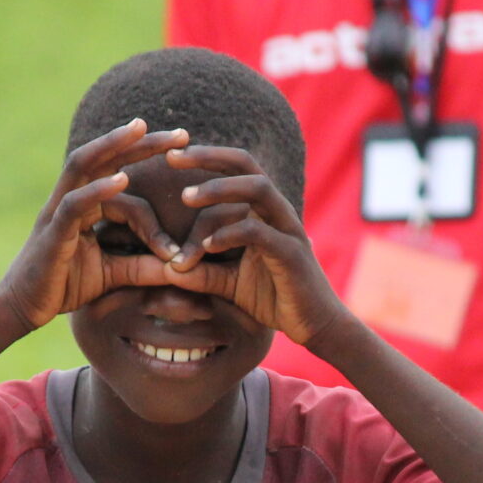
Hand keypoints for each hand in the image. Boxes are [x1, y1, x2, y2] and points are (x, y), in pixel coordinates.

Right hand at [0, 120, 190, 330]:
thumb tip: (183, 268)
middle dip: (142, 143)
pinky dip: (97, 190)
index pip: (127, 196)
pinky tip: (122, 179)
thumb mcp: (113, 275)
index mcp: (87, 206)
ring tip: (142, 129)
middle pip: (106, 159)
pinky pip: (74, 203)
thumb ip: (144, 268)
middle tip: (182, 134)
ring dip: (113, 145)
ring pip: (85, 165)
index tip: (184, 236)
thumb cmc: (64, 286)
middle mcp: (72, 199)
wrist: (24, 309)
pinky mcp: (52, 231)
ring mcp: (58, 211)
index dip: (156, 214)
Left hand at [162, 148, 346, 344]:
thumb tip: (168, 268)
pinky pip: (259, 232)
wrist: (314, 325)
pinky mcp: (292, 254)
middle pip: (247, 165)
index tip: (169, 158)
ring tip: (186, 198)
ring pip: (258, 189)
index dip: (203, 161)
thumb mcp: (229, 283)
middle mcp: (277, 212)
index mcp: (263, 211)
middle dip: (209, 157)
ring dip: (220, 189)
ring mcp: (287, 229)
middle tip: (172, 158)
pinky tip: (208, 246)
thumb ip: (202, 273)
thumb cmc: (274, 298)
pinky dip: (230, 234)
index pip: (235, 170)